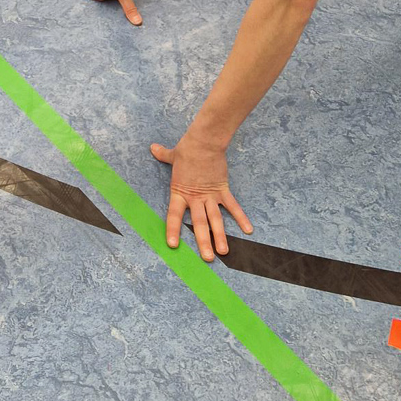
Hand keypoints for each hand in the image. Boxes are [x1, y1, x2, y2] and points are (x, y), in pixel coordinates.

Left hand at [150, 135, 252, 260]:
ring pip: (216, 219)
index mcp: (180, 192)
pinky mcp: (223, 189)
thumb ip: (163, 155)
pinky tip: (248, 230)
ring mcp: (211, 195)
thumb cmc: (188, 148)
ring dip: (220, 236)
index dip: (172, 230)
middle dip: (203, 241)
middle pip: (199, 223)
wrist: (205, 141)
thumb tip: (152, 147)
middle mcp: (195, 197)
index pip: (173, 214)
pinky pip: (233, 206)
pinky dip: (241, 217)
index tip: (172, 245)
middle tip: (207, 258)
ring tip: (224, 252)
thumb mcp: (172, 155)